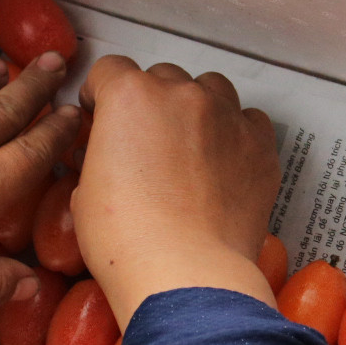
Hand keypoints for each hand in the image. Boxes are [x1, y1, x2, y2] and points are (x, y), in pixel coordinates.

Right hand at [72, 57, 279, 328]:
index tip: (101, 116)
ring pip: (210, 89)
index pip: (110, 70)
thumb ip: (98, 157)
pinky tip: (224, 163)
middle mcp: (180, 93)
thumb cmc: (125, 241)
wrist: (186, 274)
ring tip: (190, 146)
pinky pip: (248, 121)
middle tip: (146, 142)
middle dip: (151, 103)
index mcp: (128, 96)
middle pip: (162, 77)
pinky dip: (235, 133)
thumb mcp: (85, 195)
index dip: (101, 93)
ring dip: (197, 108)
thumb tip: (105, 157)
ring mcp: (226, 115)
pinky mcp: (260, 145)